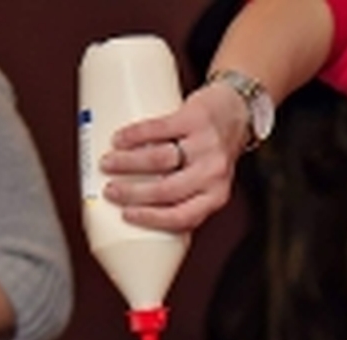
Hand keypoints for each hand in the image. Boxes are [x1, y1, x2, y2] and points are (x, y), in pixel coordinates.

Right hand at [100, 83, 250, 233]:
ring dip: (127, 163)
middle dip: (131, 192)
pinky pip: (159, 128)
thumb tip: (144, 220)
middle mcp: (213, 172)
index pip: (181, 216)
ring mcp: (206, 144)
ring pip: (159, 159)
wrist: (237, 111)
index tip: (126, 214)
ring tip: (109, 163)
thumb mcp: (208, 185)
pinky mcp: (196, 118)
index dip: (150, 218)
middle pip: (165, 189)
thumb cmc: (214, 154)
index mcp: (215, 196)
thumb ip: (184, 202)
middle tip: (110, 191)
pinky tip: (120, 139)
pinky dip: (135, 135)